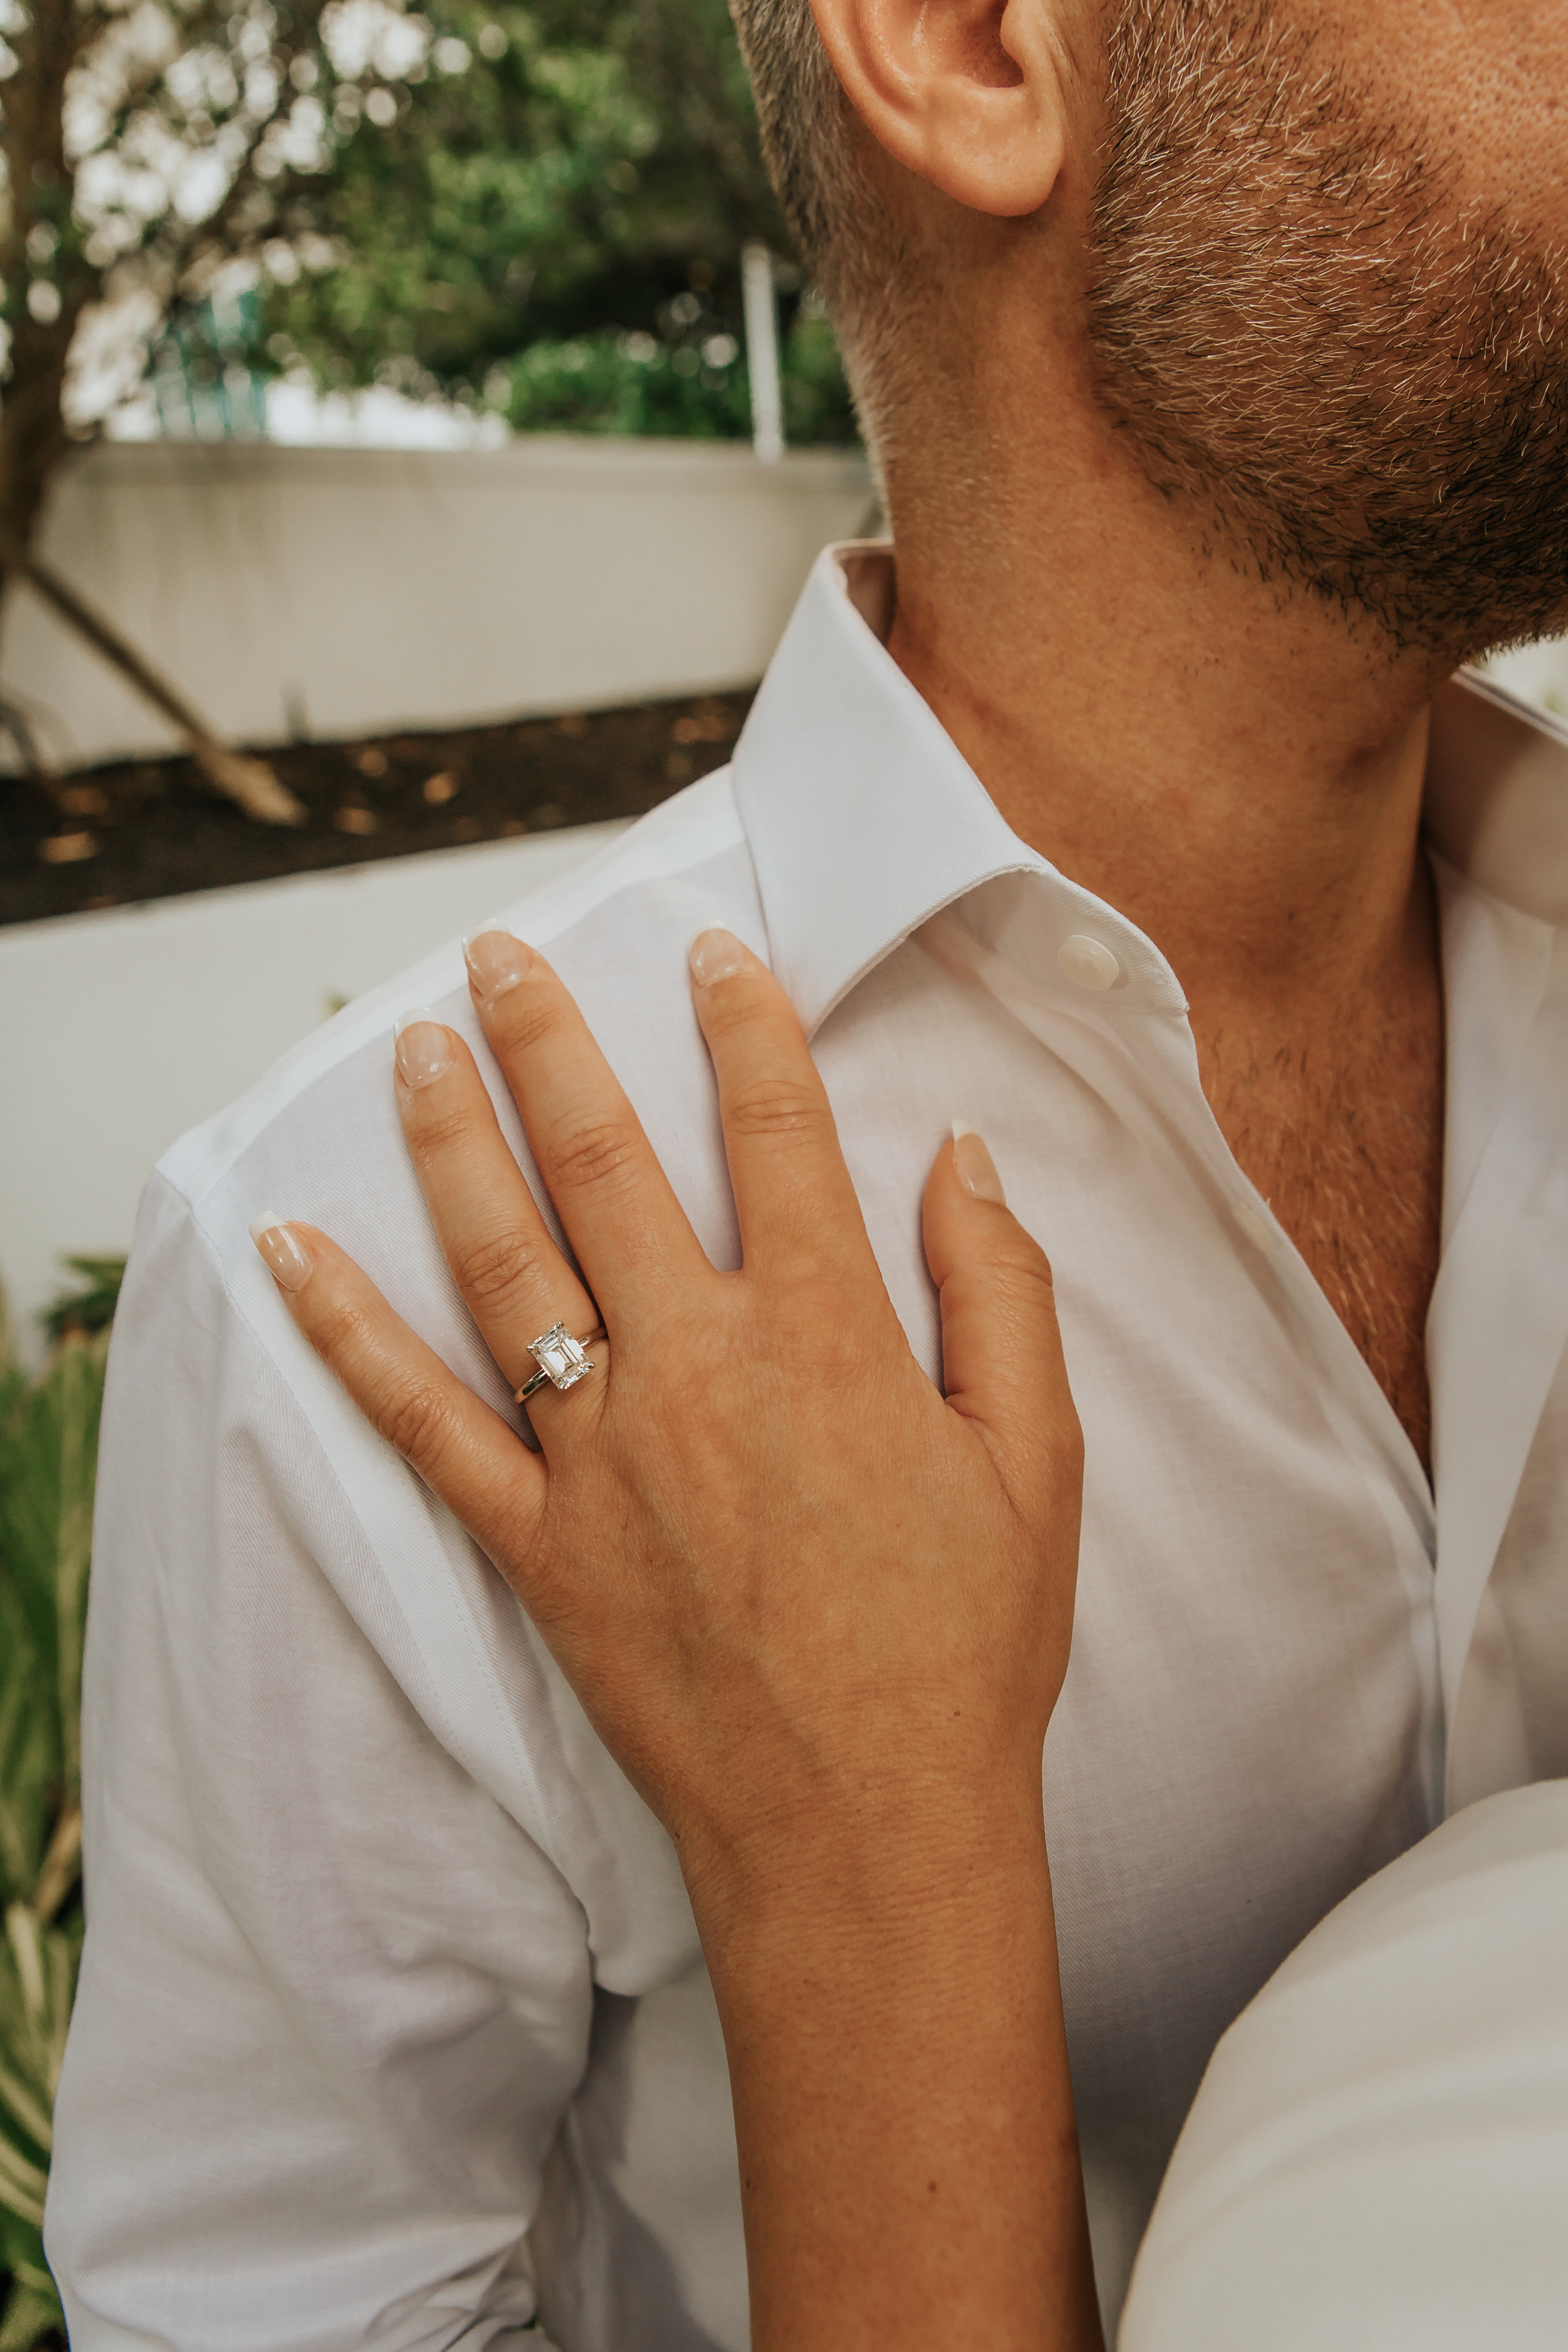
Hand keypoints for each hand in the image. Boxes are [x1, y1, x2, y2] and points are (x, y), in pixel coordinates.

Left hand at [251, 922, 1080, 1895]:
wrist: (866, 1828)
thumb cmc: (964, 1647)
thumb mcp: (1036, 1460)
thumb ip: (998, 1291)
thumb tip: (963, 1154)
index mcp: (825, 1338)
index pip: (774, 1136)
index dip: (742, 1026)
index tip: (708, 948)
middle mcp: (697, 1371)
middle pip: (605, 1168)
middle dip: (551, 1045)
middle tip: (498, 955)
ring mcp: (603, 1456)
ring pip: (505, 1265)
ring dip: (453, 1145)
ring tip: (412, 1049)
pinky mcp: (539, 1542)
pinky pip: (423, 1422)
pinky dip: (351, 1333)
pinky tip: (294, 1255)